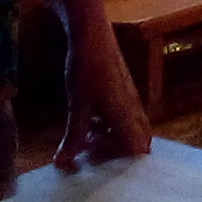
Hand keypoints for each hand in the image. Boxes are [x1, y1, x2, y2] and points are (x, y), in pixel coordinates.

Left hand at [54, 27, 153, 167]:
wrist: (92, 36)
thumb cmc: (86, 72)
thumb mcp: (78, 107)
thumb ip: (73, 138)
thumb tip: (61, 164)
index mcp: (126, 116)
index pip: (138, 149)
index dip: (119, 157)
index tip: (94, 151)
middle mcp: (134, 110)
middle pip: (140, 141)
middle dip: (120, 150)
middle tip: (94, 147)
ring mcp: (131, 99)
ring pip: (133, 128)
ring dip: (114, 136)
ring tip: (89, 134)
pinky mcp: (125, 90)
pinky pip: (127, 115)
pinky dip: (113, 123)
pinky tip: (91, 117)